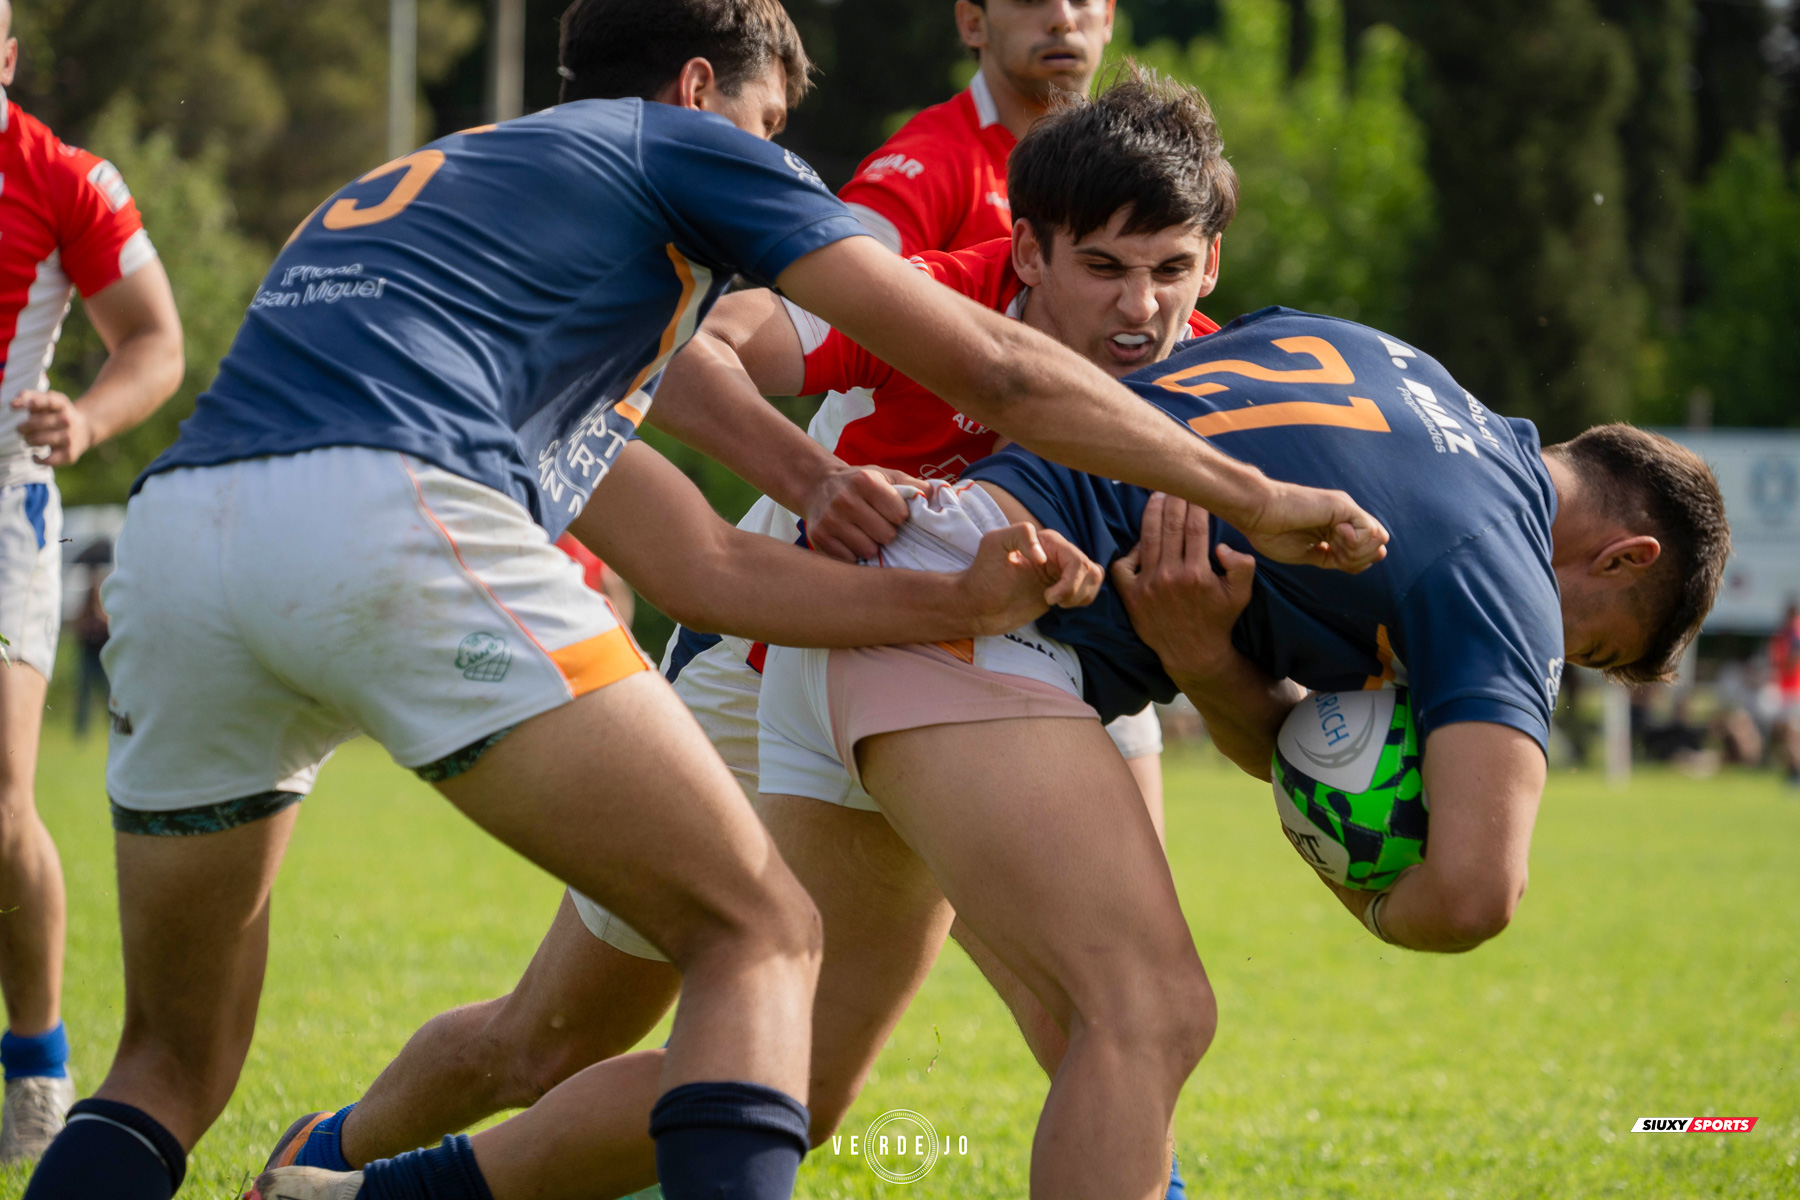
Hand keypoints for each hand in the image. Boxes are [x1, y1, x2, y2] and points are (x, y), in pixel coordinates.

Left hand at [13, 390, 94, 465]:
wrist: (86, 429)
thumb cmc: (58, 413)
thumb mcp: (49, 400)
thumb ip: (30, 396)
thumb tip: (13, 404)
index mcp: (62, 405)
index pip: (48, 401)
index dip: (32, 403)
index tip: (13, 406)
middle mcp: (67, 420)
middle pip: (36, 423)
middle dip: (22, 427)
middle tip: (20, 429)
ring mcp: (69, 438)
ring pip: (39, 440)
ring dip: (28, 440)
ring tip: (28, 440)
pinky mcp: (70, 454)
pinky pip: (48, 460)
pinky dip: (37, 459)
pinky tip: (35, 455)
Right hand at [804, 465, 919, 561]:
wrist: (818, 485)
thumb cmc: (860, 483)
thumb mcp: (885, 475)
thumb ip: (912, 485)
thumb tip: (938, 495)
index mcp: (865, 481)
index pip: (899, 514)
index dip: (900, 517)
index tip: (893, 514)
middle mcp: (845, 500)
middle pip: (886, 535)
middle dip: (887, 533)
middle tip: (878, 525)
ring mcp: (830, 520)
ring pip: (868, 550)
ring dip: (871, 546)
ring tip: (865, 534)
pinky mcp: (819, 537)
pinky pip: (850, 559)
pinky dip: (854, 554)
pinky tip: (851, 541)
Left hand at [959, 523, 1103, 635]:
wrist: (976, 606)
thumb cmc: (982, 575)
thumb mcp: (994, 544)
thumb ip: (1021, 534)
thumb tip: (1045, 557)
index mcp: (1046, 540)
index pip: (1076, 559)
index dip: (1069, 582)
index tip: (1047, 596)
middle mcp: (1055, 553)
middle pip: (1088, 570)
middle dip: (1074, 591)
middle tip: (1050, 600)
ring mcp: (1059, 571)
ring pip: (1094, 577)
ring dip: (1081, 595)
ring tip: (1058, 602)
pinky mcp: (1060, 588)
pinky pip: (1088, 588)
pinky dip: (1083, 599)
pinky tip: (1063, 604)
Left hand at [1111, 493, 1256, 680]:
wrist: (1192, 652)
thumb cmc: (1218, 619)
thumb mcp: (1241, 594)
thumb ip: (1242, 566)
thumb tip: (1223, 545)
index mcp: (1198, 574)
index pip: (1195, 527)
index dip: (1195, 504)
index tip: (1197, 489)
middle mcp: (1170, 577)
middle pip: (1170, 526)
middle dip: (1173, 499)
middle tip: (1174, 481)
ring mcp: (1147, 585)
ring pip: (1147, 538)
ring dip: (1151, 513)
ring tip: (1156, 495)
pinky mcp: (1130, 595)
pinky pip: (1124, 563)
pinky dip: (1131, 548)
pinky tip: (1142, 538)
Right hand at [1238, 480, 1387, 573]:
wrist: (1256, 513)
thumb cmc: (1271, 533)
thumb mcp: (1312, 556)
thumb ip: (1337, 558)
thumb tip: (1364, 562)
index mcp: (1336, 528)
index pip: (1367, 550)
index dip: (1357, 563)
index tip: (1333, 561)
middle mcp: (1345, 516)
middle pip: (1377, 545)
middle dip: (1359, 559)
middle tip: (1334, 555)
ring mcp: (1345, 509)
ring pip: (1378, 537)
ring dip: (1357, 552)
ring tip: (1332, 545)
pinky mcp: (1343, 505)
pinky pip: (1368, 530)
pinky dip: (1353, 542)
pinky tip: (1333, 535)